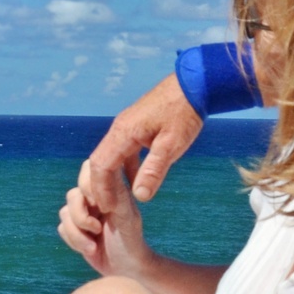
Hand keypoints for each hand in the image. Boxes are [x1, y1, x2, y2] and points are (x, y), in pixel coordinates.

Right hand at [56, 163, 148, 278]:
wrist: (126, 269)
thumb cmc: (130, 240)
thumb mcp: (125, 215)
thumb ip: (114, 192)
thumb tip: (104, 172)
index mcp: (110, 187)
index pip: (88, 169)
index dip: (87, 187)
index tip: (101, 207)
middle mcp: (95, 197)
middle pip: (72, 195)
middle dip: (80, 216)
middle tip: (97, 229)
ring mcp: (84, 212)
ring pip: (64, 213)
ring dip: (78, 234)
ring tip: (94, 247)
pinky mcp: (75, 228)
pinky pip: (61, 228)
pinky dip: (74, 241)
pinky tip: (90, 249)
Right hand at [81, 74, 204, 206]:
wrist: (194, 83)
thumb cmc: (184, 112)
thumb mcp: (172, 144)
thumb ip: (154, 170)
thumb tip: (139, 196)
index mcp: (123, 133)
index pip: (101, 166)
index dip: (101, 190)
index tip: (107, 209)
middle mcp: (119, 129)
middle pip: (99, 161)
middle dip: (101, 187)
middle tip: (109, 209)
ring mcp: (126, 126)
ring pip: (110, 156)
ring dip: (111, 178)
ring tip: (119, 199)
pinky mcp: (136, 126)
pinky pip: (122, 151)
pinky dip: (123, 168)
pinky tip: (135, 181)